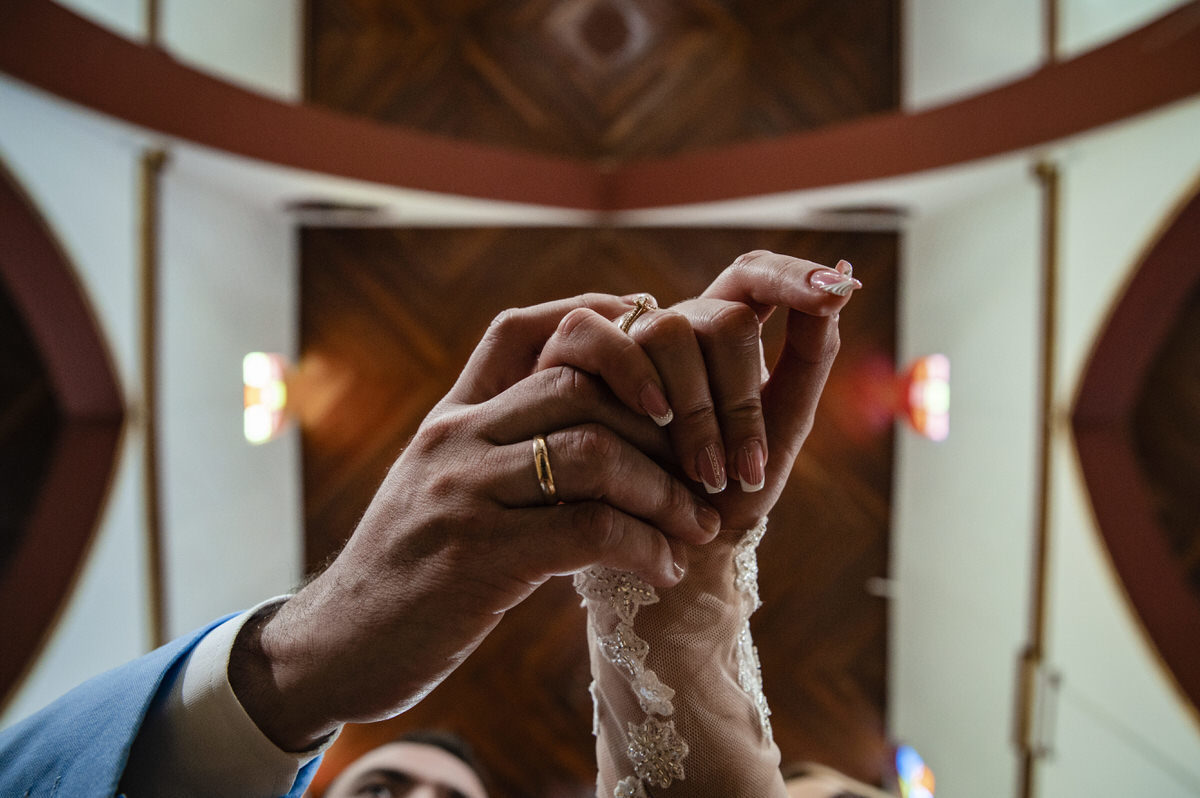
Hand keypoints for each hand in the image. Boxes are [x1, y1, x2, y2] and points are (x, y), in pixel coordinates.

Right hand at [229, 295, 720, 751]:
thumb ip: (499, 454)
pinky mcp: (477, 557)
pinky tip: (667, 568)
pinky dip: (645, 546)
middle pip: (578, 382)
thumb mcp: (441, 491)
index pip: (521, 329)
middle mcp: (454, 440)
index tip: (658, 335)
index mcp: (451, 419)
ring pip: (592, 450)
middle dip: (662, 422)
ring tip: (700, 524)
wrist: (335, 648)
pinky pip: (588, 529)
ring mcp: (461, 493)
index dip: (598, 316)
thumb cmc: (407, 573)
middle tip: (708, 467)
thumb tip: (595, 438)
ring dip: (663, 489)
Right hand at [538, 250, 859, 528]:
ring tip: (704, 476)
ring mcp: (622, 339)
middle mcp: (674, 327)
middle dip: (741, 401)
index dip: (792, 274)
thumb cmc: (723, 492)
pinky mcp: (568, 356)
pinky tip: (654, 417)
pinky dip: (632, 375)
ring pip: (669, 332)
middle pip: (725, 320)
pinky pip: (596, 334)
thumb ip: (811, 358)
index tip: (837, 292)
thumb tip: (842, 285)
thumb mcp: (780, 430)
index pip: (754, 276)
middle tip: (743, 472)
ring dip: (696, 412)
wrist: (661, 548)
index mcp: (722, 333)